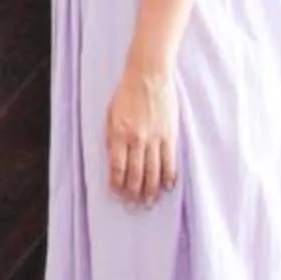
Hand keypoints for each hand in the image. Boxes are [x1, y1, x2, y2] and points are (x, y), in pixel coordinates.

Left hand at [106, 58, 178, 207]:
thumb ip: (112, 136)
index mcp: (119, 133)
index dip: (117, 184)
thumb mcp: (111, 113)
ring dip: (151, 190)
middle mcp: (136, 139)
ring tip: (149, 202)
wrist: (149, 74)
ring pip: (153, 172)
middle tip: (133, 205)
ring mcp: (155, 138)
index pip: (117, 167)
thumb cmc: (127, 91)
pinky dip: (168, 177)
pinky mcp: (169, 135)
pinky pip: (169, 161)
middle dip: (133, 193)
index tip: (117, 194)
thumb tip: (114, 158)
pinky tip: (167, 187)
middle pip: (135, 174)